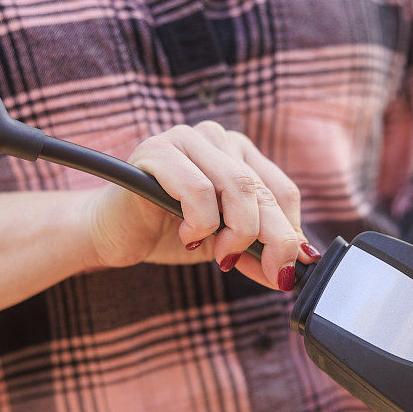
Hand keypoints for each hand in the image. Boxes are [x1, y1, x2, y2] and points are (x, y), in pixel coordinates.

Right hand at [80, 121, 320, 289]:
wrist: (113, 234)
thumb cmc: (168, 233)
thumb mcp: (225, 245)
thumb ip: (260, 250)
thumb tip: (300, 266)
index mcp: (240, 154)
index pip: (282, 191)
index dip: (292, 233)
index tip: (287, 269)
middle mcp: (217, 138)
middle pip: (263, 191)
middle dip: (274, 240)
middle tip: (271, 273)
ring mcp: (186, 138)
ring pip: (238, 186)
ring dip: (237, 232)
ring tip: (219, 254)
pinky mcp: (156, 151)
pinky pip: (197, 189)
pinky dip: (201, 223)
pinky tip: (188, 236)